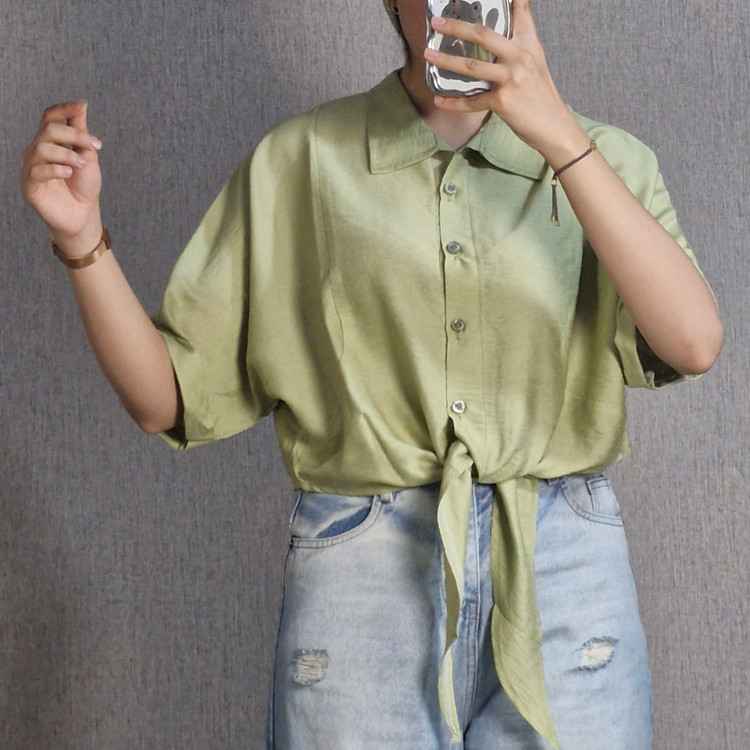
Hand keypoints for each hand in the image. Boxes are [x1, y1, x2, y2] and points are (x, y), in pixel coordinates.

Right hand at [21, 101, 103, 255]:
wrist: (83, 215)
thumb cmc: (84, 187)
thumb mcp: (87, 156)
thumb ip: (81, 133)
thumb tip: (81, 105)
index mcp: (50, 143)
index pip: (49, 118)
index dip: (63, 110)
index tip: (81, 105)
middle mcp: (36, 152)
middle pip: (48, 131)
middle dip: (73, 135)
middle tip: (93, 146)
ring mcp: (31, 169)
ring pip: (41, 149)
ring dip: (66, 153)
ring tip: (81, 163)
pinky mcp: (29, 186)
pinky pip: (37, 171)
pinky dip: (55, 169)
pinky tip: (68, 173)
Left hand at [423, 0, 589, 165]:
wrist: (553, 126)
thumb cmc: (540, 94)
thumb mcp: (536, 61)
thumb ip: (521, 41)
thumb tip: (508, 27)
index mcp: (527, 45)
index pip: (519, 11)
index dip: (510, 0)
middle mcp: (519, 57)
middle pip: (483, 36)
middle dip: (456, 28)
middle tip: (436, 24)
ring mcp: (510, 79)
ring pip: (472, 66)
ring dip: (446, 61)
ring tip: (429, 55)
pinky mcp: (502, 101)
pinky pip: (472, 101)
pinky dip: (454, 102)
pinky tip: (439, 100)